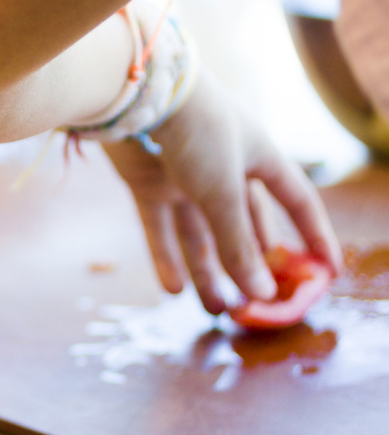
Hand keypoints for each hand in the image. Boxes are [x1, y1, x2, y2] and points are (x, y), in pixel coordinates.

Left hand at [102, 68, 341, 313]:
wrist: (136, 97)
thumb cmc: (196, 132)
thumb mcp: (224, 192)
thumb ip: (239, 244)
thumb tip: (262, 294)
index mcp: (260, 157)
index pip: (296, 201)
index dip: (313, 235)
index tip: (326, 271)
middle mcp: (223, 168)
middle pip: (243, 225)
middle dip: (250, 263)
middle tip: (255, 303)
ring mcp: (182, 177)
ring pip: (199, 234)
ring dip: (208, 271)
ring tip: (216, 309)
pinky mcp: (146, 184)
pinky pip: (160, 229)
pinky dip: (166, 258)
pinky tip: (173, 290)